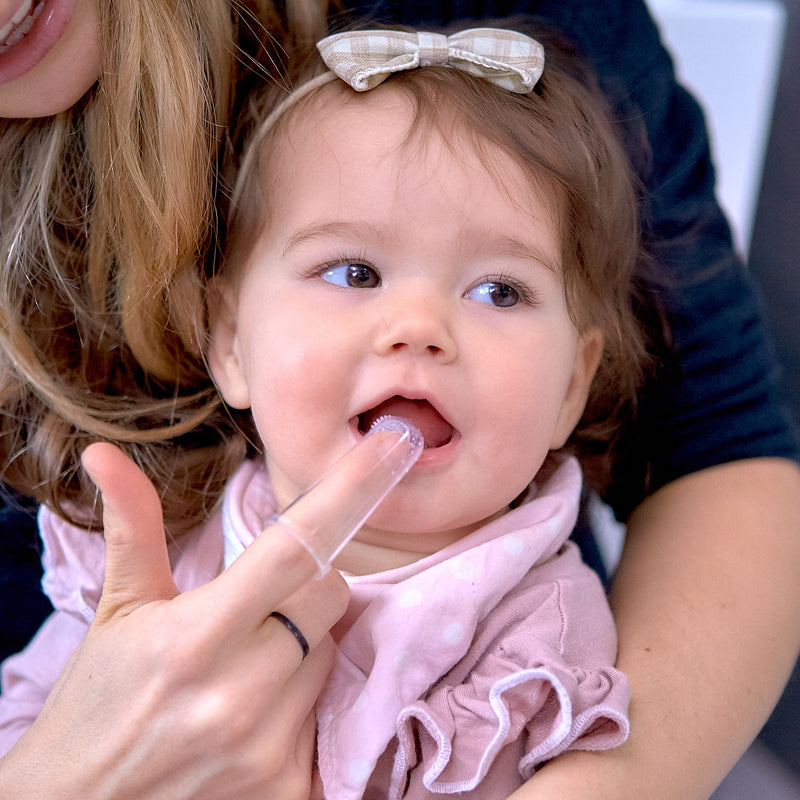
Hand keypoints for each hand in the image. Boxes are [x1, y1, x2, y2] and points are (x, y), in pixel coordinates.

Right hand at [0, 439, 393, 799]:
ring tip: (247, 665)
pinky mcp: (287, 789)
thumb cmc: (97, 699)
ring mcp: (268, 746)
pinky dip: (305, 700)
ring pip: (332, 651)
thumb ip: (132, 527)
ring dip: (305, 643)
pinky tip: (259, 710)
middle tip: (260, 603)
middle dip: (309, 581)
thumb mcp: (118, 609)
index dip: (350, 491)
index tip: (393, 446)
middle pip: (331, 594)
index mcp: (196, 635)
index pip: (295, 547)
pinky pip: (329, 712)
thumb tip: (105, 451)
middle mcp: (239, 692)